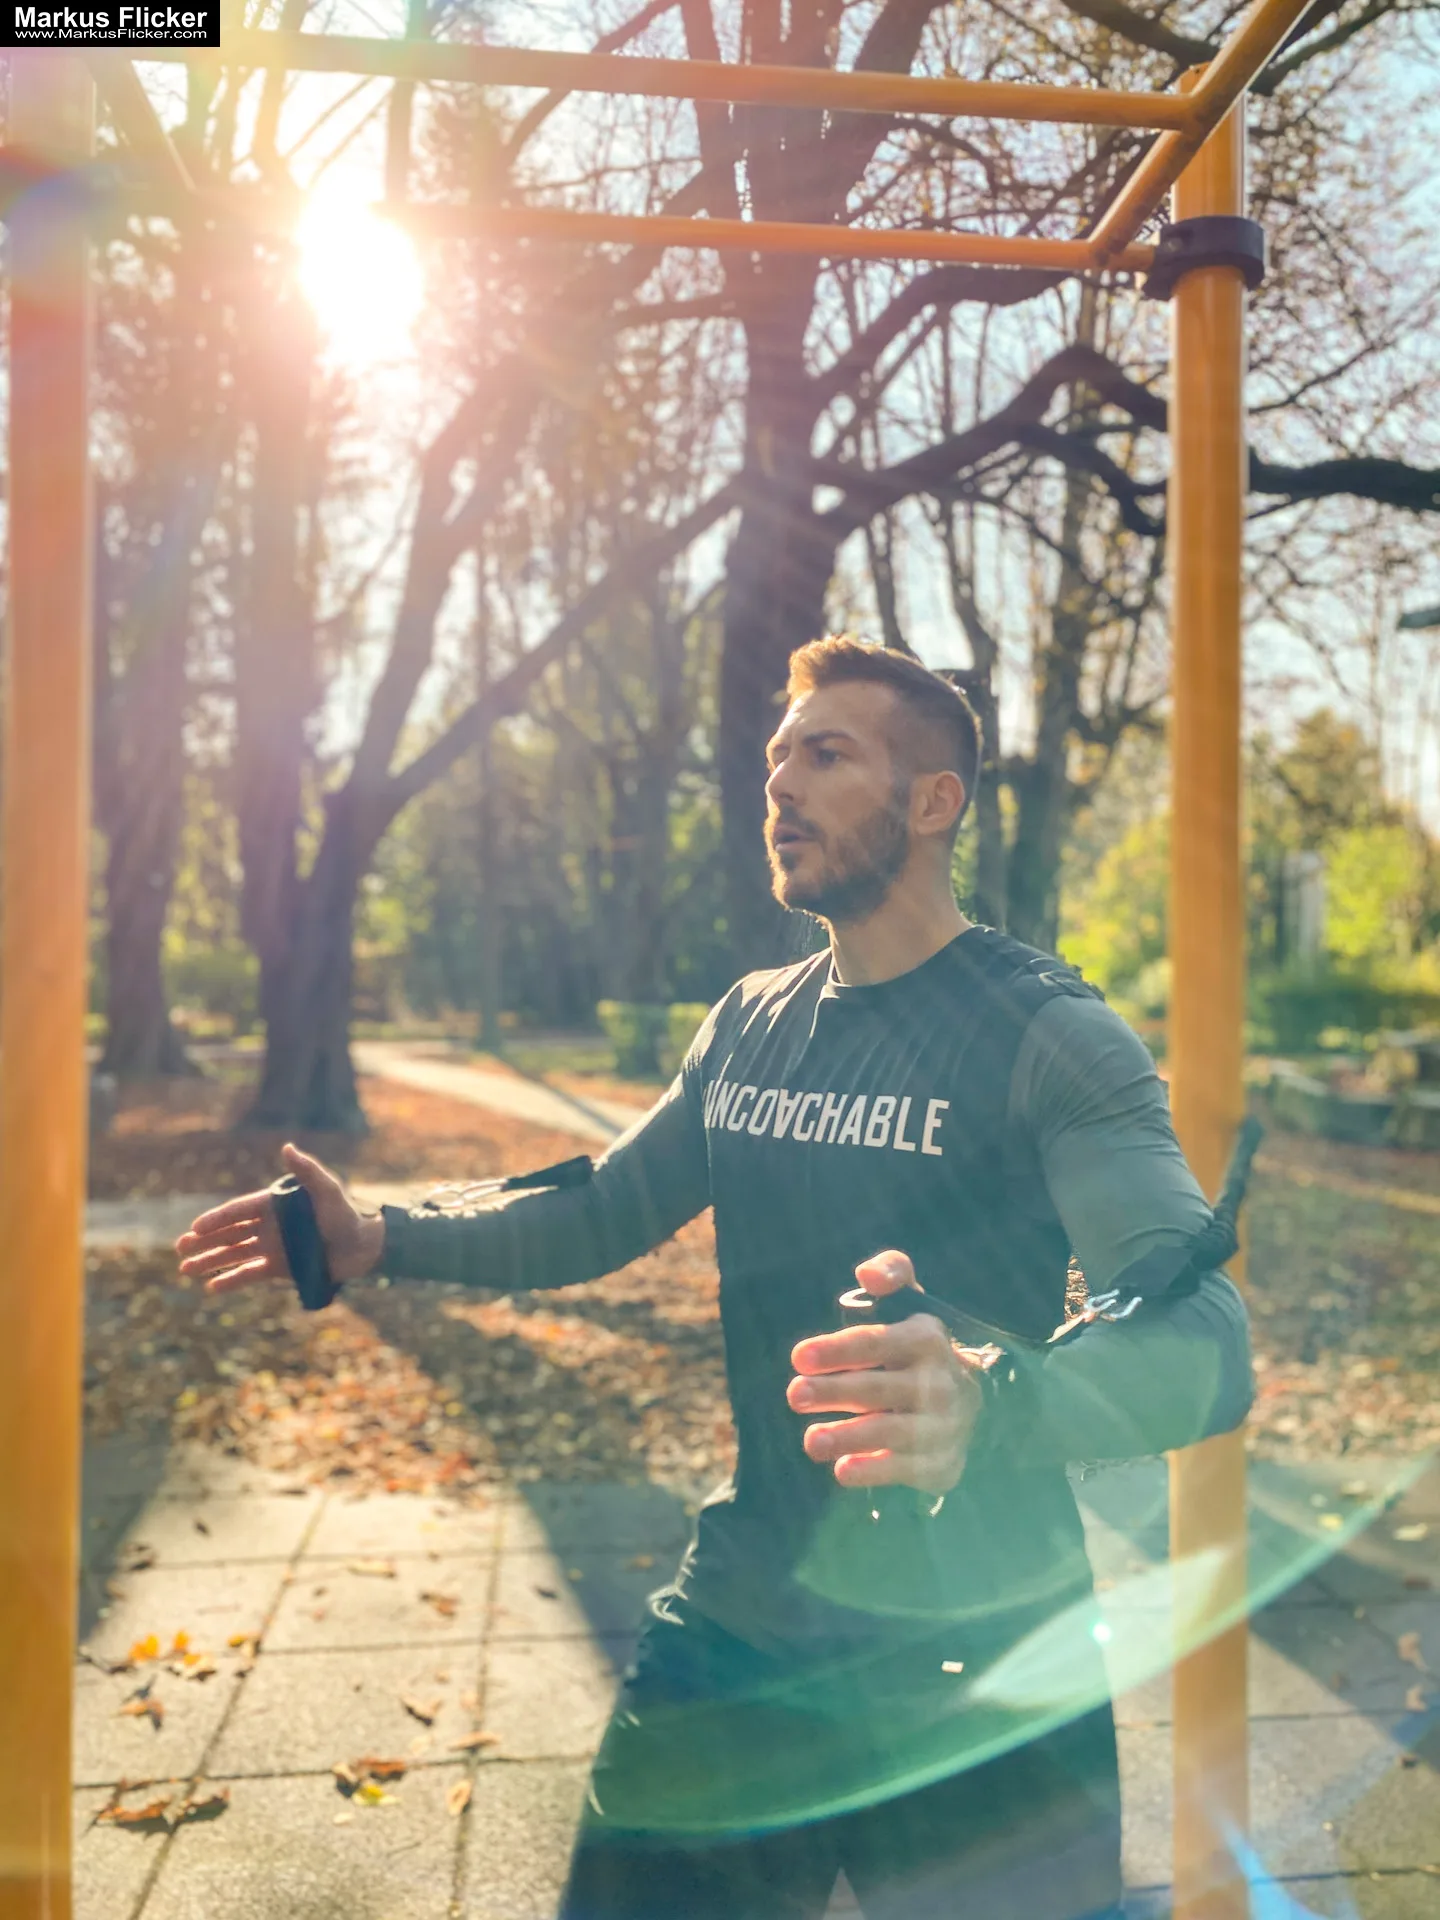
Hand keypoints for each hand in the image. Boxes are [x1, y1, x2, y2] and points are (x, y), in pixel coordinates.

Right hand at [174, 1143, 384, 1296]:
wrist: (364, 1246)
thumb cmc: (347, 1214)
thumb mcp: (327, 1190)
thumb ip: (307, 1171)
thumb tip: (287, 1147)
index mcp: (274, 1204)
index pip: (238, 1211)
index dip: (216, 1219)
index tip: (195, 1228)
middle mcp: (269, 1225)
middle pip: (229, 1233)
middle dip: (204, 1241)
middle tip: (179, 1248)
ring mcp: (272, 1246)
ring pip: (234, 1254)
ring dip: (210, 1261)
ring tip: (185, 1269)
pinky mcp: (280, 1267)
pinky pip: (250, 1274)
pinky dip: (231, 1280)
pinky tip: (211, 1288)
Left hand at [786, 1250, 982, 1495]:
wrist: (969, 1404)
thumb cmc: (916, 1349)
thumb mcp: (910, 1304)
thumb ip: (891, 1273)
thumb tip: (866, 1274)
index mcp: (927, 1339)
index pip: (875, 1343)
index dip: (836, 1349)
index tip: (798, 1357)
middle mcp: (939, 1383)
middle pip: (876, 1389)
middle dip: (833, 1392)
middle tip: (794, 1394)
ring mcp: (942, 1426)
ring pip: (889, 1432)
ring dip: (848, 1436)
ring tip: (810, 1441)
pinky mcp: (940, 1463)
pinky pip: (904, 1469)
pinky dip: (874, 1471)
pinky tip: (842, 1470)